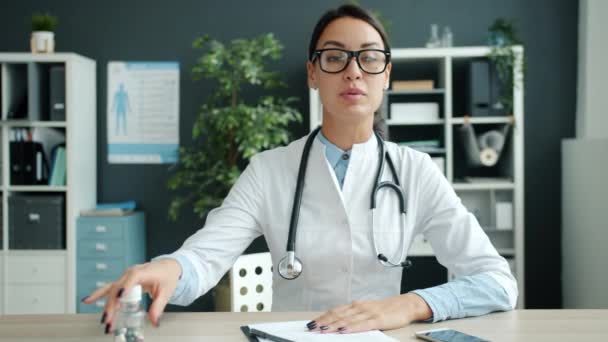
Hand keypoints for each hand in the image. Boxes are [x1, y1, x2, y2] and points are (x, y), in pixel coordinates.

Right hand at [81, 258, 181, 333]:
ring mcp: (126, 277)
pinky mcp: (123, 282)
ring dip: (106, 305)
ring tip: (103, 319)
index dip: (124, 288)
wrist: (167, 267)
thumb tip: (154, 320)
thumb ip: (158, 306)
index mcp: (142, 272)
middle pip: (117, 288)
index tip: (119, 298)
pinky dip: (99, 294)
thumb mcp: (166, 291)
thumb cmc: (167, 276)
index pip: (131, 279)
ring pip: (111, 290)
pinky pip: (109, 288)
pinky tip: (87, 300)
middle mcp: (131, 273)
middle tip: (109, 320)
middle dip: (111, 305)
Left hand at [306, 293, 431, 333]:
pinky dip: (351, 327)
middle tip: (311, 327)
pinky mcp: (377, 319)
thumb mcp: (367, 311)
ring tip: (322, 329)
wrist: (405, 305)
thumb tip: (338, 323)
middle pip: (338, 315)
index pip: (335, 311)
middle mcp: (359, 307)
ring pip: (347, 319)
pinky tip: (343, 330)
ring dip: (333, 325)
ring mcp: (368, 313)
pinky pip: (362, 324)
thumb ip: (353, 316)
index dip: (322, 317)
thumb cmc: (386, 309)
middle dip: (323, 322)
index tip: (312, 323)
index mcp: (356, 305)